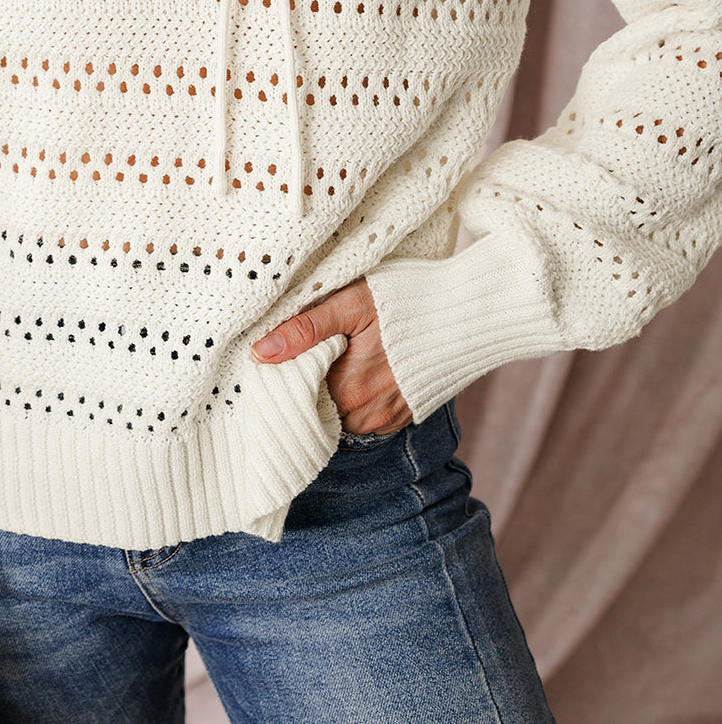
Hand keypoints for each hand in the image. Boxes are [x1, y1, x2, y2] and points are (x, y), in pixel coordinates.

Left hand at [250, 277, 412, 435]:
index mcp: (347, 391)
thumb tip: (260, 353)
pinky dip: (354, 401)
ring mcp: (387, 421)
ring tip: (333, 362)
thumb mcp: (350, 305)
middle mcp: (366, 416)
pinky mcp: (402, 418)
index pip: (296, 401)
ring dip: (330, 396)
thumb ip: (304, 330)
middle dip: (306, 389)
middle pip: (317, 412)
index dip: (285, 381)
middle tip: (305, 358)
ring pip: (339, 417)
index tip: (280, 362)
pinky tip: (357, 372)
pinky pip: (364, 419)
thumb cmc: (405, 303)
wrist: (463, 314)